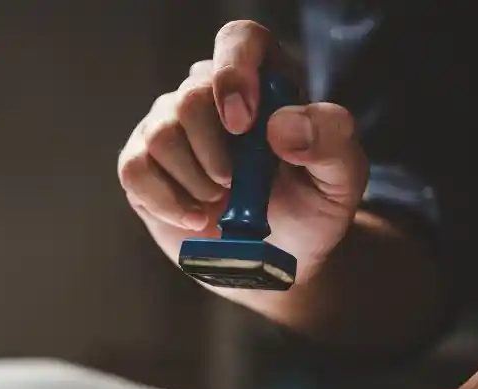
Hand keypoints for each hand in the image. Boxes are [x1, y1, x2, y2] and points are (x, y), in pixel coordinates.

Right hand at [117, 20, 367, 280]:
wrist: (278, 257)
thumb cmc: (311, 207)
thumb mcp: (342, 177)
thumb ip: (330, 140)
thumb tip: (281, 127)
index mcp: (262, 78)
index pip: (238, 42)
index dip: (234, 73)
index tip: (243, 124)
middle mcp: (208, 94)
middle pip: (191, 97)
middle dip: (215, 153)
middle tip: (238, 185)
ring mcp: (168, 126)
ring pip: (160, 134)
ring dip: (195, 181)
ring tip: (221, 202)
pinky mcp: (141, 164)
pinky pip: (135, 169)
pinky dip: (166, 201)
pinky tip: (196, 218)